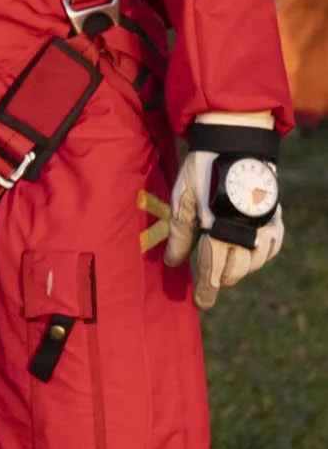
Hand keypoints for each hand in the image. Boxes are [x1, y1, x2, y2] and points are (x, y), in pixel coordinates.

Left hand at [165, 111, 286, 310]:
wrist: (237, 143)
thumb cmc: (203, 168)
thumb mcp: (182, 197)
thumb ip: (179, 233)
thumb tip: (173, 263)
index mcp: (218, 228)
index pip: (212, 269)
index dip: (207, 290)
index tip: (201, 305)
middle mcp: (245, 232)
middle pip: (235, 270)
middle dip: (220, 280)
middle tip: (208, 285)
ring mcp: (265, 226)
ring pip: (254, 263)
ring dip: (239, 269)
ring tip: (224, 270)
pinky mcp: (276, 217)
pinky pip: (272, 247)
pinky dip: (260, 256)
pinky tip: (249, 255)